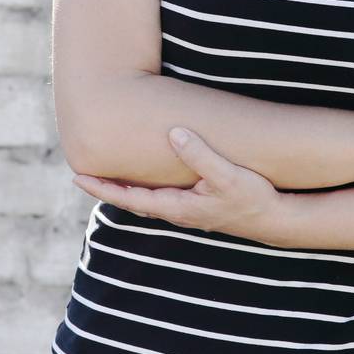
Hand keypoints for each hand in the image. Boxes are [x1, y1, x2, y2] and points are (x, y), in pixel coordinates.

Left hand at [70, 126, 280, 242]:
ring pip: (146, 201)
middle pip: (132, 201)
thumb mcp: (227, 175)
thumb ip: (200, 155)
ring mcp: (187, 211)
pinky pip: (160, 198)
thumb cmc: (252, 197)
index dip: (103, 187)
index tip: (77, 177)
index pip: (130, 198)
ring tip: (105, 176)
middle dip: (106, 188)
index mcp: (177, 206)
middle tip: (79, 175)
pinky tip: (143, 178)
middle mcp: (177, 212)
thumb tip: (174, 133)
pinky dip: (143, 189)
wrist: (276, 220)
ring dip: (124, 189)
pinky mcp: (197, 206)